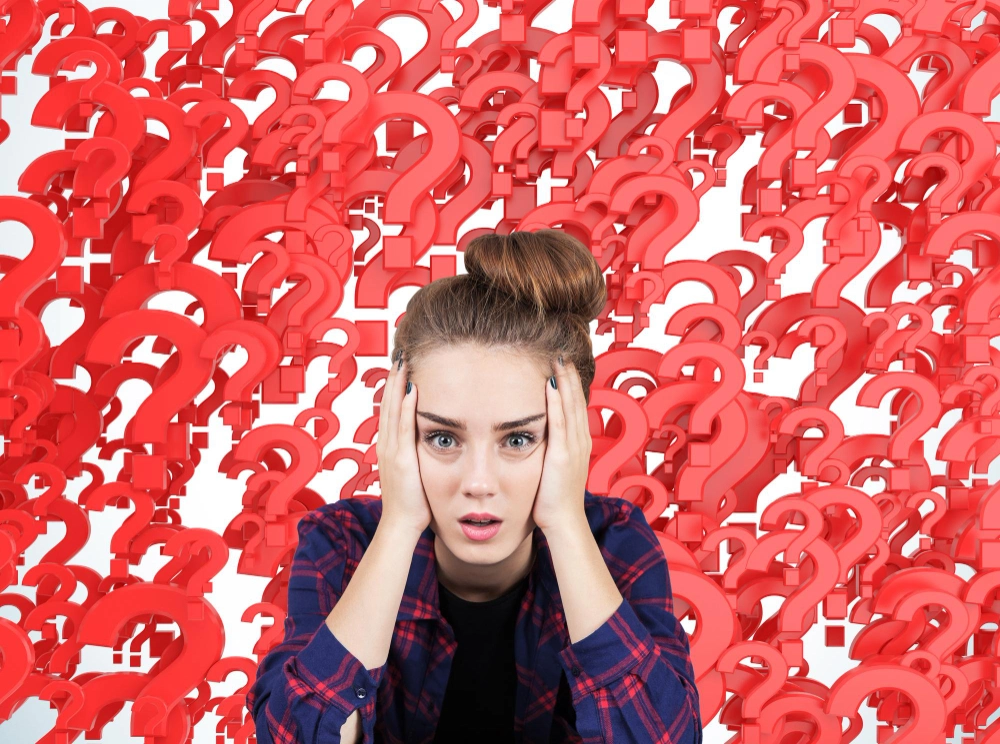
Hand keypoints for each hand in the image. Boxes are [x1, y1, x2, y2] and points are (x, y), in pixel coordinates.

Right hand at [375, 350, 432, 535]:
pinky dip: (405, 408)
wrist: (401, 525)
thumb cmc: (412, 501)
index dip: (394, 386)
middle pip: (388, 403)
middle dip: (394, 378)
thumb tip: (430, 439)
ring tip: (403, 362)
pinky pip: (403, 428)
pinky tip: (411, 390)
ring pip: (392, 410)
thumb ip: (416, 453)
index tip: (401, 366)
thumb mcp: (413, 470)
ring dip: (398, 385)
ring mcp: (392, 451)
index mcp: (389, 446)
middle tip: (401, 354)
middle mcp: (386, 444)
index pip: (390, 409)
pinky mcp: (402, 460)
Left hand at [532, 356, 591, 533]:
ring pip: (570, 407)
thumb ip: (551, 453)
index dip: (572, 386)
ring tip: (559, 361)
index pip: (576, 408)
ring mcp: (573, 448)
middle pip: (576, 401)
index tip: (564, 367)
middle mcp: (580, 442)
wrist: (564, 522)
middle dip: (570, 377)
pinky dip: (556, 402)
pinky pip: (559, 423)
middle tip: (563, 354)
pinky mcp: (562, 455)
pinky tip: (550, 385)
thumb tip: (542, 441)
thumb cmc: (555, 501)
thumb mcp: (556, 470)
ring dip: (565, 382)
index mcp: (579, 444)